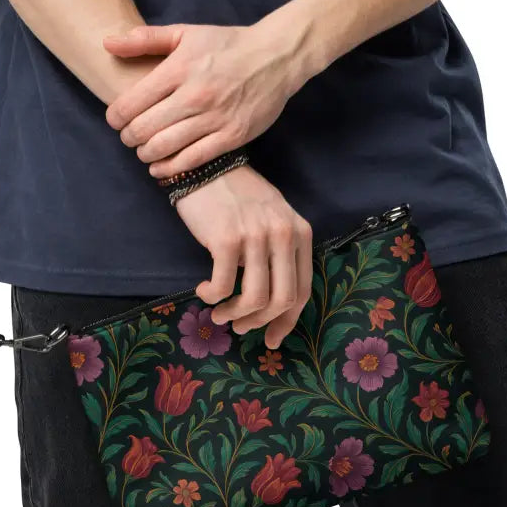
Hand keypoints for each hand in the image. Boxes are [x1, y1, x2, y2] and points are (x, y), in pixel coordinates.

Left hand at [102, 19, 309, 177]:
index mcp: (179, 69)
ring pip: (165, 148)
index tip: (116, 120)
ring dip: (146, 155)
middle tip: (129, 138)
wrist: (276, 57)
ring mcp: (214, 118)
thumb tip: (107, 43)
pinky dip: (170, 169)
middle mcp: (195, 95)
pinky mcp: (231, 137)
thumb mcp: (186, 33)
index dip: (115, 118)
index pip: (131, 103)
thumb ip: (145, 39)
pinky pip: (192, 161)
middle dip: (128, 138)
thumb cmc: (227, 45)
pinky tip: (161, 168)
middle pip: (144, 130)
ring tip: (144, 152)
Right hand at [177, 165, 312, 349]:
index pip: (302, 290)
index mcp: (299, 233)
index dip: (287, 322)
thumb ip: (278, 254)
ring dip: (234, 314)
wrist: (206, 167)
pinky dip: (212, 296)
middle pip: (281, 300)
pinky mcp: (226, 240)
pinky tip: (203, 291)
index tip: (271, 340)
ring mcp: (256, 237)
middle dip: (259, 323)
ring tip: (219, 315)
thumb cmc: (236, 198)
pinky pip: (223, 285)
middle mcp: (283, 235)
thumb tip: (269, 303)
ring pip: (255, 298)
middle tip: (239, 327)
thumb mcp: (271, 221)